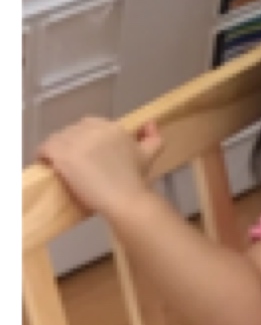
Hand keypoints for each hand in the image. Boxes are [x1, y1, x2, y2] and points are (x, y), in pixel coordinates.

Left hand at [39, 117, 164, 215]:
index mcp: (112, 127)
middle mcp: (93, 128)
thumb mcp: (148, 157)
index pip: (91, 126)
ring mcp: (76, 140)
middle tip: (75, 161)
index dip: (88, 140)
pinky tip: (46, 163)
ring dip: (58, 150)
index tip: (89, 154)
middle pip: (74, 130)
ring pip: (59, 138)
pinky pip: (45, 148)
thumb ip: (152, 138)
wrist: (126, 200)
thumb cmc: (136, 183)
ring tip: (60, 164)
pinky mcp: (62, 153)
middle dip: (73, 143)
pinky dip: (44, 155)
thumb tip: (151, 123)